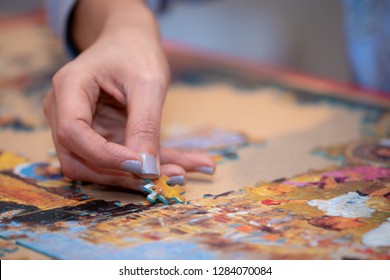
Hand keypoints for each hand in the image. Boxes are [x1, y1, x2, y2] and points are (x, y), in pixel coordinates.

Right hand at [44, 0, 214, 189]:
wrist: (129, 42)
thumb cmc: (135, 52)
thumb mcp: (148, 83)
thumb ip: (145, 125)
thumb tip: (147, 170)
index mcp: (69, 88)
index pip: (73, 133)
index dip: (105, 156)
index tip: (143, 166)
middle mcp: (65, 111)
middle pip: (80, 159)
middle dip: (121, 175)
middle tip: (165, 177)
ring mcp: (81, 127)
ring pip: (99, 167)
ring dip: (138, 176)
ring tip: (181, 173)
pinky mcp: (99, 135)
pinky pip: (120, 158)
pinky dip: (148, 165)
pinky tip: (182, 166)